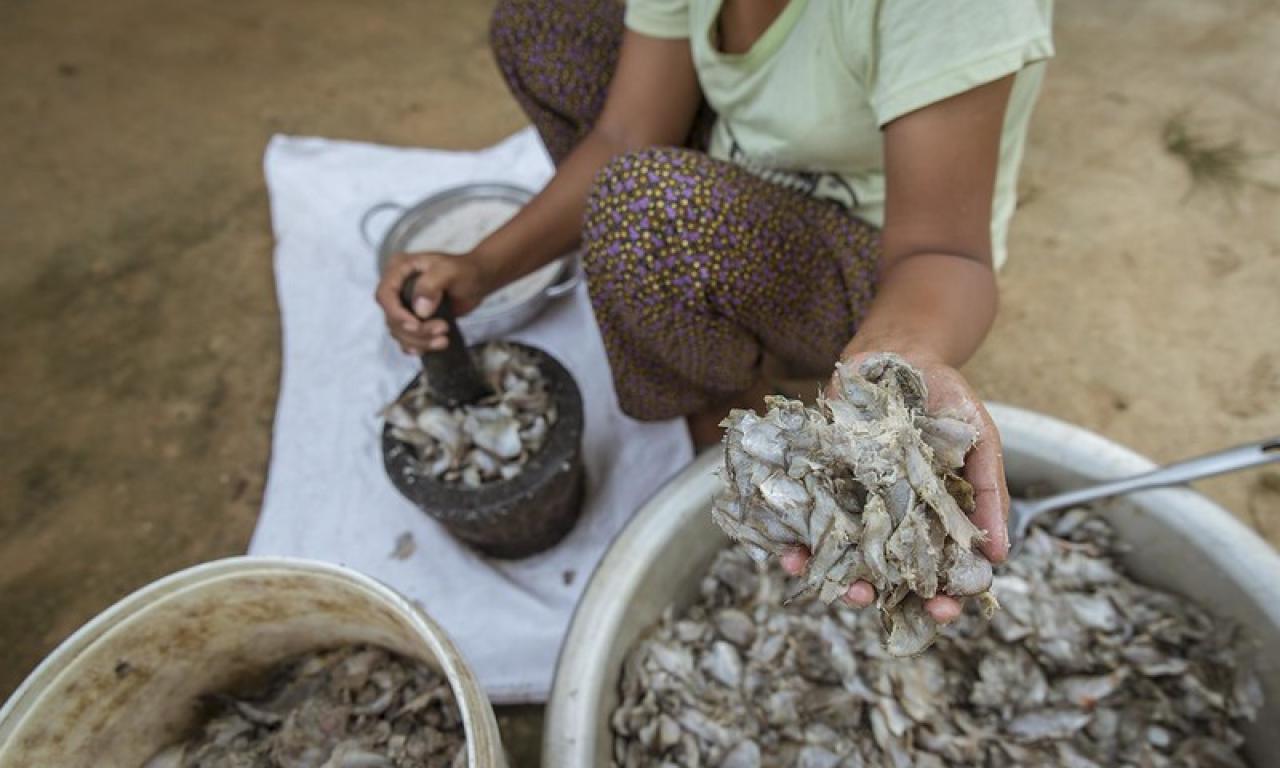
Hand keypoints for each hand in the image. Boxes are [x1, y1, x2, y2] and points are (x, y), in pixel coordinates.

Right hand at [374, 251, 491, 354]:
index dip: (397, 314)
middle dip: (416, 331)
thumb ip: (431, 285)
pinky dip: (418, 346)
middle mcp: (396, 288)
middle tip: (443, 329)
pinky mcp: (413, 320)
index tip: (416, 325)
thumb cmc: (463, 270)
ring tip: (444, 340)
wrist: (477, 279)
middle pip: (392, 318)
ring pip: (399, 332)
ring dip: (420, 341)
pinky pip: (407, 338)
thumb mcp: (448, 271)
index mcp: (398, 269)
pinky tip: (433, 346)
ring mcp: (403, 305)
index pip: (385, 295)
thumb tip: (420, 311)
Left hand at [782, 350, 1009, 623]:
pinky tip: (791, 553)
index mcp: (934, 519)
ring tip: (830, 583)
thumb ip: (987, 492)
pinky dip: (796, 541)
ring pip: (842, 555)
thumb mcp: (979, 440)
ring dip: (833, 575)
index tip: (941, 611)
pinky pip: (806, 520)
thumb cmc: (946, 399)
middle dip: (876, 593)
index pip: (939, 572)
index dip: (941, 598)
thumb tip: (1000, 553)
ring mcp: (855, 504)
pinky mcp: (822, 483)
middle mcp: (892, 519)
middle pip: (885, 573)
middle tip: (867, 598)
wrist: (898, 354)